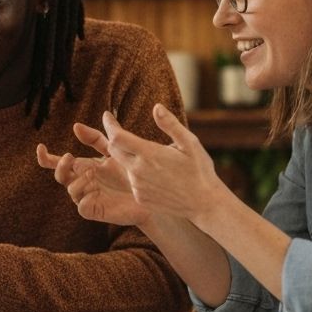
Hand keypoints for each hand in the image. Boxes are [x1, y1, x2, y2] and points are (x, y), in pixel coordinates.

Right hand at [37, 122, 148, 226]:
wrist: (152, 193)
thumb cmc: (132, 171)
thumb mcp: (114, 149)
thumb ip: (95, 138)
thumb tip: (76, 125)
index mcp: (84, 167)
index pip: (58, 163)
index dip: (46, 157)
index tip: (40, 146)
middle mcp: (83, 182)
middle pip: (61, 175)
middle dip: (60, 166)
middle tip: (70, 157)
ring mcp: (88, 197)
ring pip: (70, 190)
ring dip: (77, 180)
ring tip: (92, 174)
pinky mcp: (96, 211)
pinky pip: (82, 207)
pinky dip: (83, 199)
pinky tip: (93, 191)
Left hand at [102, 104, 220, 221]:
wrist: (204, 205)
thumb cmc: (200, 171)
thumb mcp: (190, 143)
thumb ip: (170, 124)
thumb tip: (156, 107)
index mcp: (150, 154)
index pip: (117, 137)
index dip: (109, 124)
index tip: (107, 115)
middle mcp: (139, 171)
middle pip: (114, 150)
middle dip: (114, 138)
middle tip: (117, 129)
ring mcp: (138, 187)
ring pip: (124, 166)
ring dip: (128, 157)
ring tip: (147, 156)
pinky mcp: (140, 198)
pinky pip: (132, 181)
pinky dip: (137, 174)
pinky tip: (152, 174)